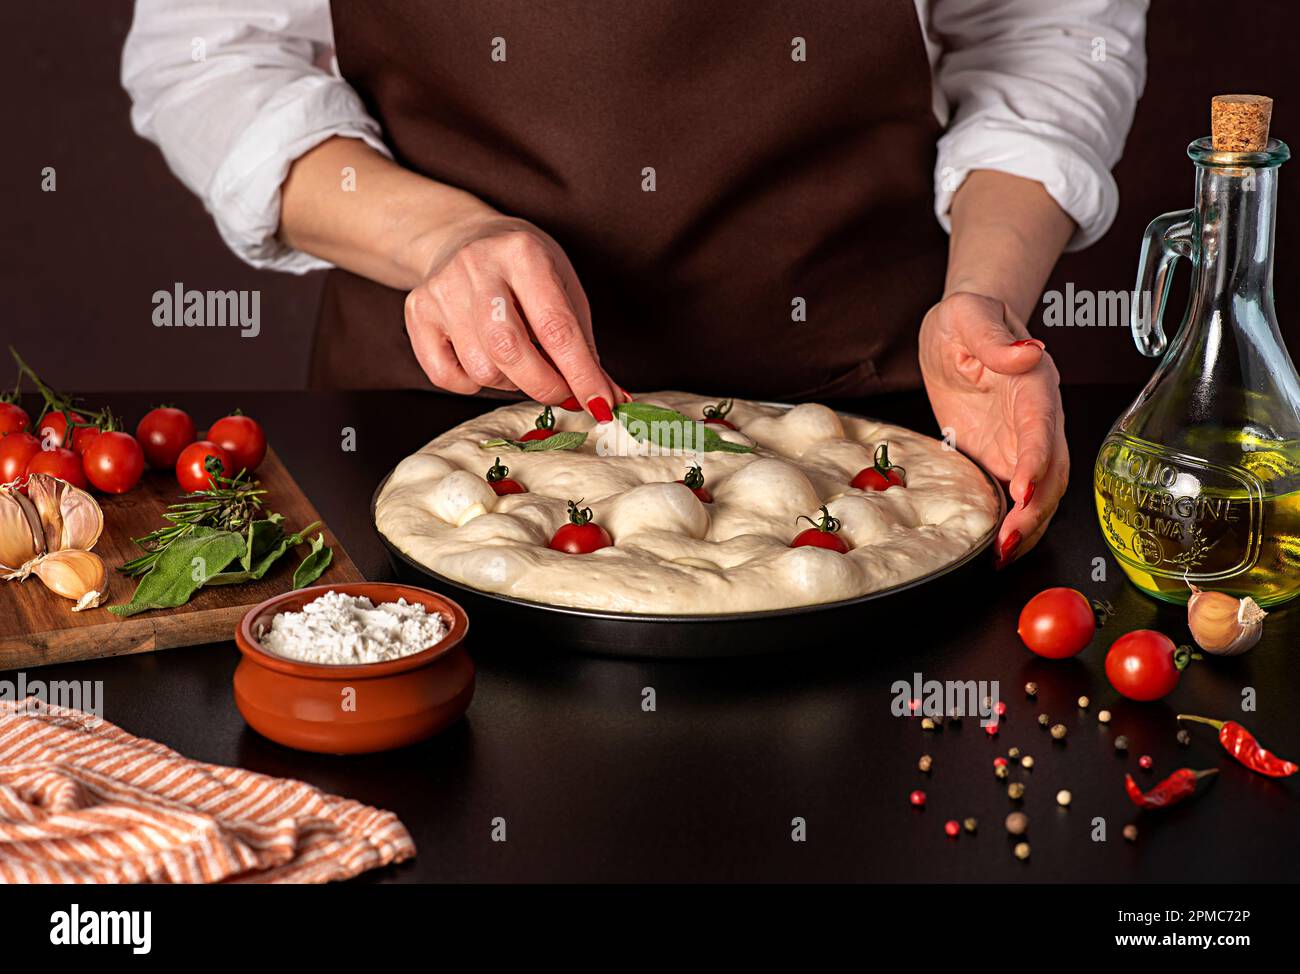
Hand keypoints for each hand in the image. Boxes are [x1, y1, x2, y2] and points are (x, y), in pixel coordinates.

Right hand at [404, 214, 621, 418]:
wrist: (462, 238)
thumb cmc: (523, 269)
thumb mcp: (562, 289)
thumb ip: (581, 345)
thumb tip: (605, 398)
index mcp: (523, 253)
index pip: (556, 327)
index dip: (580, 374)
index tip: (599, 404)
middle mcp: (477, 266)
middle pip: (510, 350)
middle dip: (543, 385)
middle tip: (561, 394)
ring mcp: (441, 289)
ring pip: (480, 369)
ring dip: (509, 382)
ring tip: (518, 361)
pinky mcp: (416, 311)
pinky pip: (446, 375)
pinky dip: (472, 384)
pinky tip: (483, 359)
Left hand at [918, 292, 1068, 565]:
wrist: (963, 326)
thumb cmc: (968, 318)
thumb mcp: (970, 314)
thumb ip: (995, 335)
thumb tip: (1027, 352)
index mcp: (1033, 383)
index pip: (1041, 426)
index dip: (1036, 460)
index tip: (1023, 489)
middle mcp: (1037, 417)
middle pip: (1052, 471)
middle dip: (1035, 510)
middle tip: (1008, 541)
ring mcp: (1024, 441)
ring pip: (1041, 491)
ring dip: (1027, 525)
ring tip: (1003, 555)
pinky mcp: (1004, 456)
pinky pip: (1017, 496)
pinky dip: (1014, 523)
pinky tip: (999, 548)